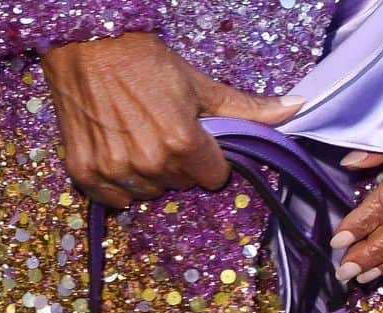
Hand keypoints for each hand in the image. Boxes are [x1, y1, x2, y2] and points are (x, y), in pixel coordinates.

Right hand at [41, 32, 302, 209]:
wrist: (85, 43)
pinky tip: (115, 150)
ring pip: (149, 193)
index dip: (207, 157)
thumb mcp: (198, 83)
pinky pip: (115, 198)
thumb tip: (297, 108)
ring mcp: (116, 171)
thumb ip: (244, 108)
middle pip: (180, 184)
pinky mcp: (86, 175)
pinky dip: (117, 183)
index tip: (192, 135)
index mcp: (182, 143)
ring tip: (135, 136)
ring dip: (147, 174)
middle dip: (177, 163)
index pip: (213, 178)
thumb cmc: (145, 59)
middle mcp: (150, 163)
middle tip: (159, 127)